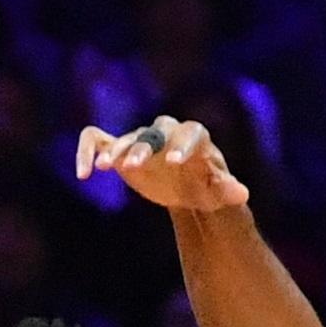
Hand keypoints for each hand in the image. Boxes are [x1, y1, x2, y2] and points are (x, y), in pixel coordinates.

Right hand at [75, 118, 250, 211]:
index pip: (190, 133)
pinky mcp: (120, 148)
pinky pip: (97, 140)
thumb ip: (226, 190)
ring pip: (126, 137)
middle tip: (132, 166)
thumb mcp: (217, 193)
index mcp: (194, 139)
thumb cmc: (206, 187)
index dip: (182, 144)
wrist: (186, 187)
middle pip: (154, 133)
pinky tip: (83, 174)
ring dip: (115, 151)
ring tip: (102, 168)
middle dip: (143, 147)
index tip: (174, 161)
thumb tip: (241, 193)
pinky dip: (88, 151)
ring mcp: (142, 139)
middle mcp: (166, 133)